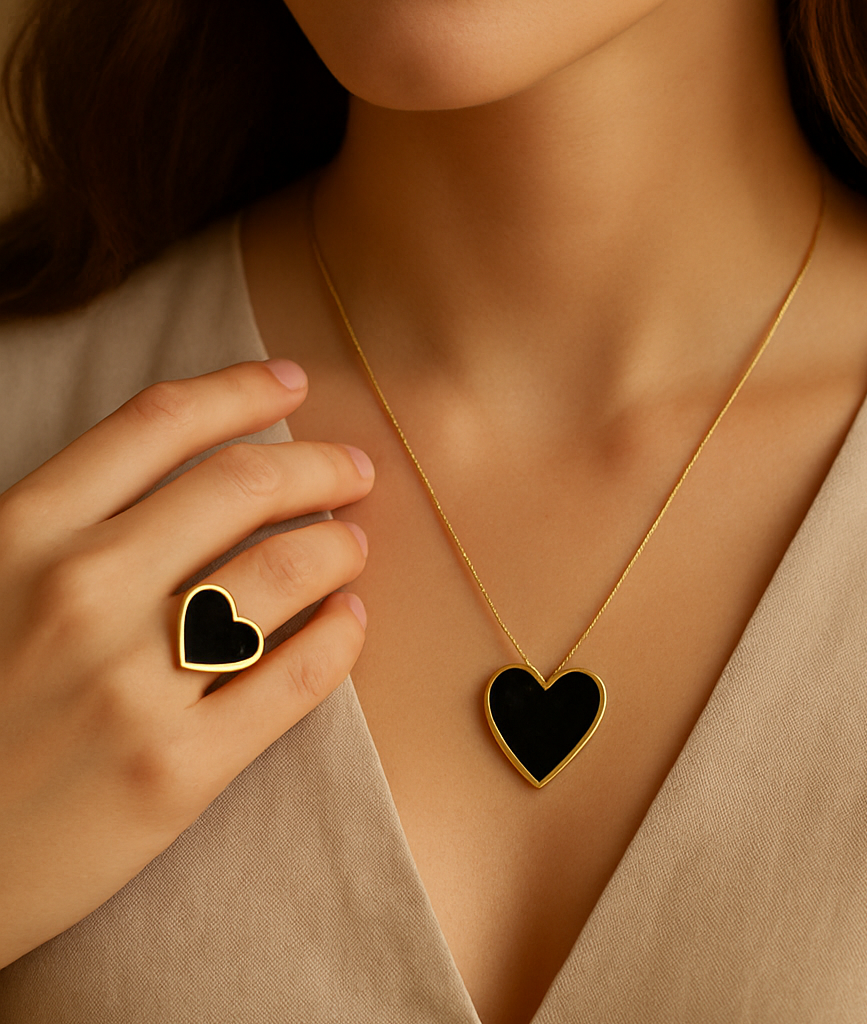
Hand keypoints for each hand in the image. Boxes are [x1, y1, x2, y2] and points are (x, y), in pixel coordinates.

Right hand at [0, 359, 371, 966]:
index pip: (158, 425)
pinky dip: (342, 636)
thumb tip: (199, 477)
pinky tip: (350, 619)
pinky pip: (297, 677)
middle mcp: (80, 593)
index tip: (293, 385)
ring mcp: (131, 684)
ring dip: (338, 546)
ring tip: (352, 544)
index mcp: (23, 534)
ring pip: (283, 573)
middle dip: (317, 466)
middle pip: (242, 487)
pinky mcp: (178, 769)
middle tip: (353, 470)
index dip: (240, 392)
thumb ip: (69, 527)